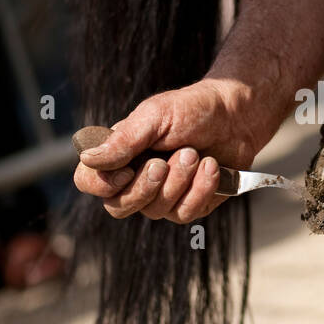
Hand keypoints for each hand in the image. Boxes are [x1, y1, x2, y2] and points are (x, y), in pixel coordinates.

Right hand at [73, 78, 266, 223]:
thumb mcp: (155, 116)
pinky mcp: (188, 206)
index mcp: (118, 155)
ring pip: (155, 211)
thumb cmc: (192, 110)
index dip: (101, 183)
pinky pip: (185, 213)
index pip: (87, 181)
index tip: (128, 168)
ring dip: (179, 181)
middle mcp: (135, 180)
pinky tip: (211, 167)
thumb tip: (88, 159)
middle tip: (164, 162)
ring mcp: (161, 197)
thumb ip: (122, 140)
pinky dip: (200, 189)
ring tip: (195, 154)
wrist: (236, 116)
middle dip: (145, 186)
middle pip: (118, 207)